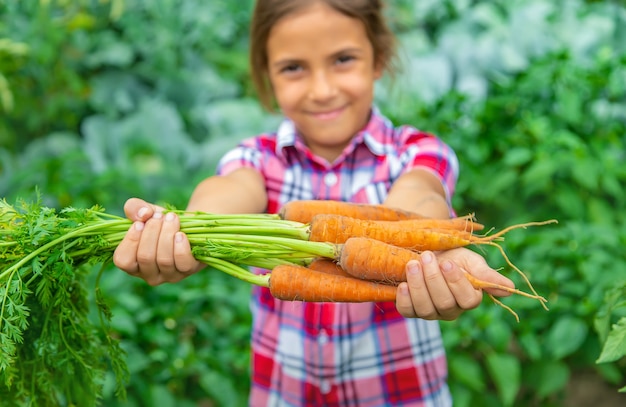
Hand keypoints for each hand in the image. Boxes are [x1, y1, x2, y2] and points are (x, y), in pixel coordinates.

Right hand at [113, 198, 203, 284]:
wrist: (189, 226)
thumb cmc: (161, 222)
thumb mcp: (146, 212)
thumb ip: (135, 208)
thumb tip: (143, 214)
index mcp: (133, 264)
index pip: (123, 261)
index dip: (130, 241)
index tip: (139, 223)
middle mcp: (150, 274)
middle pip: (145, 258)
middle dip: (152, 233)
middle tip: (159, 216)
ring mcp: (170, 275)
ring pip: (164, 259)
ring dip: (167, 234)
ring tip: (172, 218)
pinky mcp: (188, 270)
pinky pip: (182, 262)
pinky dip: (181, 246)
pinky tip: (181, 234)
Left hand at [395, 248, 513, 319]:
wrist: (426, 251)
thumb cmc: (452, 255)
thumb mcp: (470, 260)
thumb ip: (486, 274)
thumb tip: (511, 288)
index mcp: (469, 298)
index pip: (468, 299)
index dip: (457, 283)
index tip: (448, 263)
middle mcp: (450, 310)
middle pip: (444, 303)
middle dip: (434, 279)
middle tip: (427, 257)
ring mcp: (430, 312)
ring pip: (425, 309)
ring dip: (418, 285)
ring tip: (413, 264)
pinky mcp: (411, 310)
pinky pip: (407, 311)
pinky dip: (404, 299)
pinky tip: (402, 284)